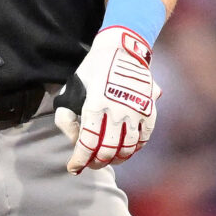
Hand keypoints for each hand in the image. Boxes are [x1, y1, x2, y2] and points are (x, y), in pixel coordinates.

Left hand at [55, 25, 158, 172]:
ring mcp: (136, 111)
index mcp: (95, 106)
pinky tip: (125, 150)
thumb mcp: (71, 90)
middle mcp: (117, 111)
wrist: (122, 48)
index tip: (73, 168)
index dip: (79, 161)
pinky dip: (134, 149)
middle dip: (96, 162)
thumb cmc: (92, 70)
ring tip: (107, 159)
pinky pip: (143, 138)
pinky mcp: (149, 109)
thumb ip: (67, 118)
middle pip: (107, 150)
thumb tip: (76, 141)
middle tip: (90, 164)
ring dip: (115, 159)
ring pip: (127, 148)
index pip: (88, 144)